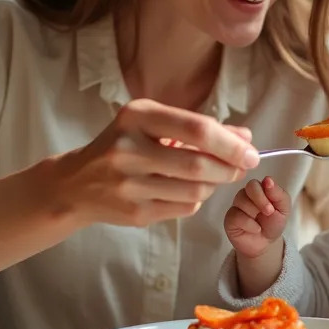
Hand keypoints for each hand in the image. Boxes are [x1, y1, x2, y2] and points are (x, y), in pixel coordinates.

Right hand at [51, 98, 258, 227]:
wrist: (76, 183)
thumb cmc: (124, 146)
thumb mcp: (153, 125)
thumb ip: (198, 128)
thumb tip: (246, 137)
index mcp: (137, 116)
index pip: (196, 130)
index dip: (231, 143)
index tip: (252, 152)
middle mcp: (128, 148)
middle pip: (198, 165)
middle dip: (230, 168)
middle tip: (242, 167)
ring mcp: (129, 184)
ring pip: (195, 190)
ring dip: (215, 184)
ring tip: (215, 176)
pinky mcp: (134, 212)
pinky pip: (184, 207)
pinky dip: (196, 199)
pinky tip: (188, 190)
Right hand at [224, 177, 289, 257]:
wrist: (265, 244)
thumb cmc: (273, 223)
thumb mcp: (283, 209)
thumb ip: (278, 194)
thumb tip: (268, 179)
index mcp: (260, 188)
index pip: (258, 182)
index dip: (265, 192)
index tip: (272, 206)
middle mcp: (246, 194)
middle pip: (250, 186)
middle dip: (261, 200)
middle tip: (268, 212)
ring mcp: (236, 205)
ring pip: (242, 201)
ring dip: (255, 213)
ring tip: (261, 223)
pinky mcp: (230, 218)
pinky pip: (236, 216)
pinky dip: (249, 224)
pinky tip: (256, 229)